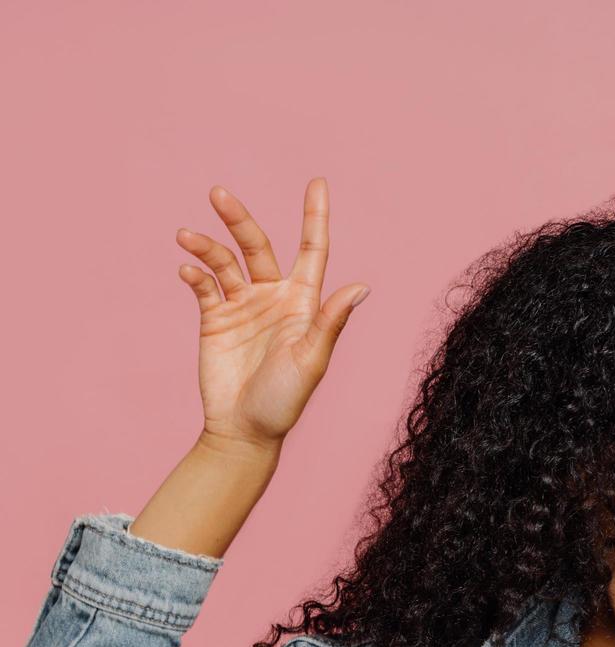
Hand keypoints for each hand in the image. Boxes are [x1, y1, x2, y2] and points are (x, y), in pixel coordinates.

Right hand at [176, 177, 368, 452]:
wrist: (244, 430)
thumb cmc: (286, 400)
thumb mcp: (312, 359)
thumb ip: (331, 321)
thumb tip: (361, 286)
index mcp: (304, 302)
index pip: (312, 250)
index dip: (315, 216)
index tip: (317, 182)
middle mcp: (273, 297)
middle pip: (257, 245)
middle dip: (239, 219)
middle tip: (218, 193)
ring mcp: (242, 306)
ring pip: (224, 262)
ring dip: (206, 246)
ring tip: (187, 235)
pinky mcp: (214, 319)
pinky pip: (204, 286)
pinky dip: (194, 274)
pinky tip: (187, 271)